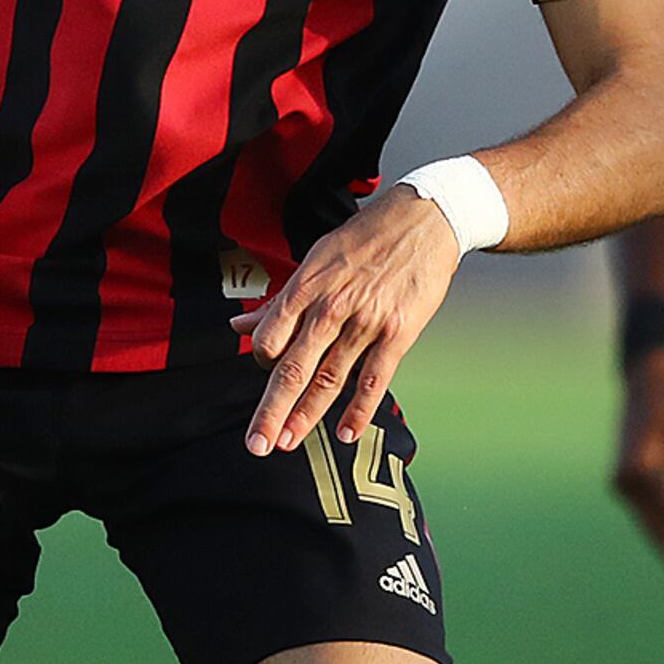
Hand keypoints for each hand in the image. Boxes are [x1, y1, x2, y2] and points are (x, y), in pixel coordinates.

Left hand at [240, 189, 463, 456]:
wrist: (425, 219)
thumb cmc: (365, 240)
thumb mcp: (315, 260)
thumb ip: (278, 301)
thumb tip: (238, 323)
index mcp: (306, 286)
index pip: (270, 337)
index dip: (261, 359)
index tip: (265, 370)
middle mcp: (331, 307)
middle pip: (293, 368)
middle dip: (271, 410)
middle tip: (256, 444)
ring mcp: (365, 322)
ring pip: (329, 378)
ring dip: (306, 416)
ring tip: (287, 443)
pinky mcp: (398, 332)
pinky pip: (374, 379)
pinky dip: (358, 410)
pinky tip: (344, 433)